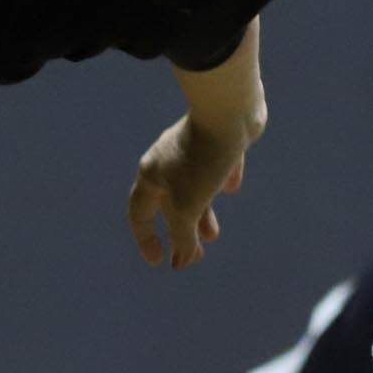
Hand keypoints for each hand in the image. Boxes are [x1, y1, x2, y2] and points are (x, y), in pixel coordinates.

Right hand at [127, 114, 250, 267]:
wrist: (228, 111)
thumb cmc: (202, 159)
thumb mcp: (187, 206)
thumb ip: (182, 235)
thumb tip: (182, 259)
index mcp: (151, 177)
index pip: (140, 215)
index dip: (146, 240)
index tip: (159, 261)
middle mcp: (166, 162)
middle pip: (168, 205)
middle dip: (180, 232)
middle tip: (195, 254)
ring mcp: (191, 149)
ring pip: (192, 188)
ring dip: (201, 213)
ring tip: (213, 234)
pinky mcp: (217, 140)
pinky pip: (216, 165)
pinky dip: (221, 180)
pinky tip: (233, 187)